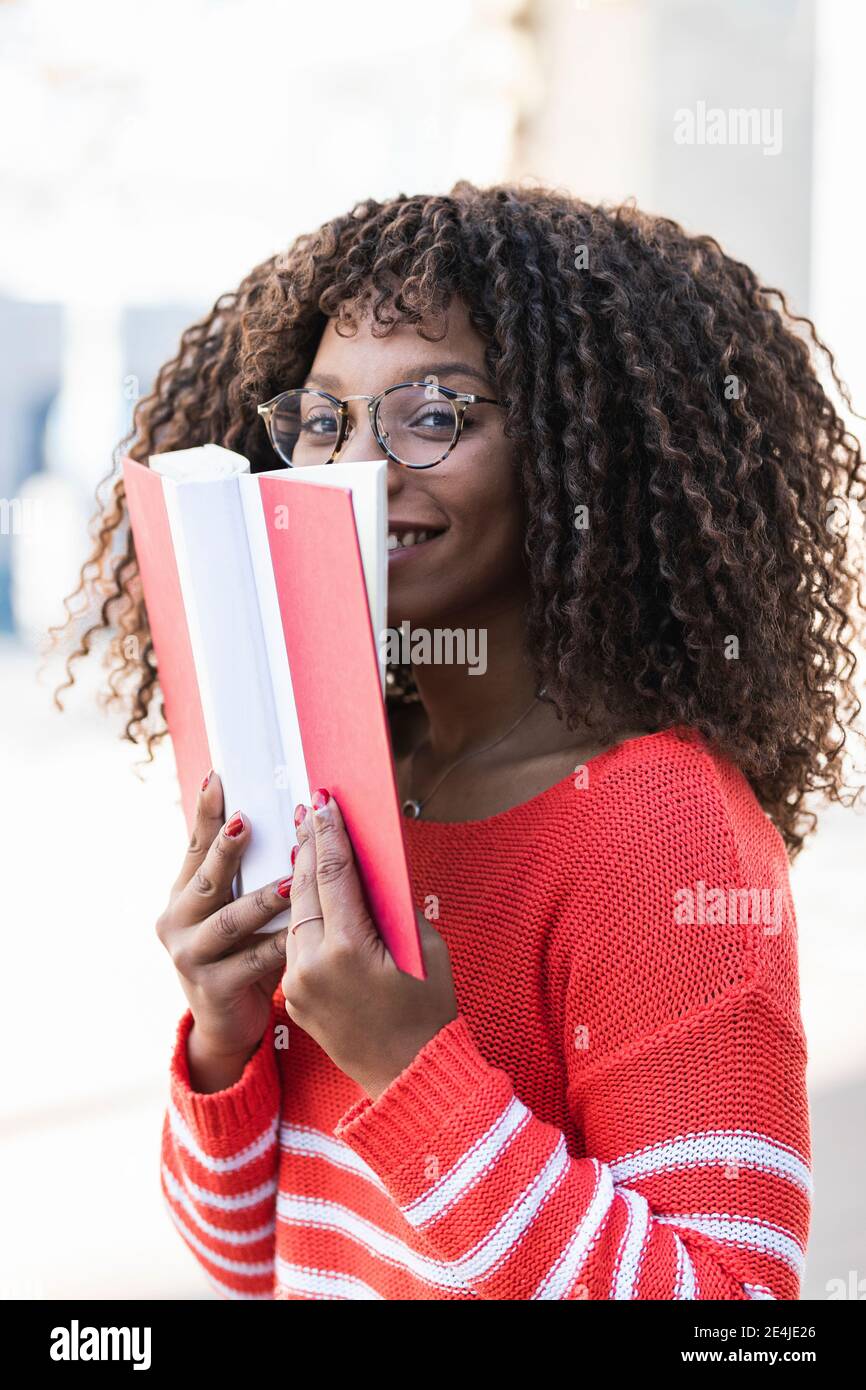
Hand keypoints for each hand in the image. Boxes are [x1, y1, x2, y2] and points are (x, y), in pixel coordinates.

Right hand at [156, 771, 292, 1088]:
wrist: (228, 1024)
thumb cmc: (241, 952)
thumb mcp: (235, 910)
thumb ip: (245, 874)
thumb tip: (280, 816)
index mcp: (182, 894)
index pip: (194, 845)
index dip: (206, 812)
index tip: (218, 777)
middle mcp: (177, 921)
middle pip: (206, 877)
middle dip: (226, 848)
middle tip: (246, 822)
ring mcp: (190, 956)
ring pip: (231, 919)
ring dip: (263, 898)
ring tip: (290, 880)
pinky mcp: (214, 987)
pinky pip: (254, 959)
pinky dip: (281, 943)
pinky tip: (302, 931)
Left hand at [282, 790, 457, 1099]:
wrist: (408, 1075)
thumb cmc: (428, 1010)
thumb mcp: (424, 949)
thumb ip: (393, 907)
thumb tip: (372, 870)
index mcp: (348, 949)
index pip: (333, 874)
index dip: (329, 834)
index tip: (324, 802)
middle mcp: (313, 964)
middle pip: (304, 888)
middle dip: (308, 845)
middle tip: (308, 808)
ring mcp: (298, 983)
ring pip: (294, 915)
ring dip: (299, 878)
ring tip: (304, 841)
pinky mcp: (292, 996)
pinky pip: (293, 944)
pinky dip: (299, 914)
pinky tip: (303, 892)